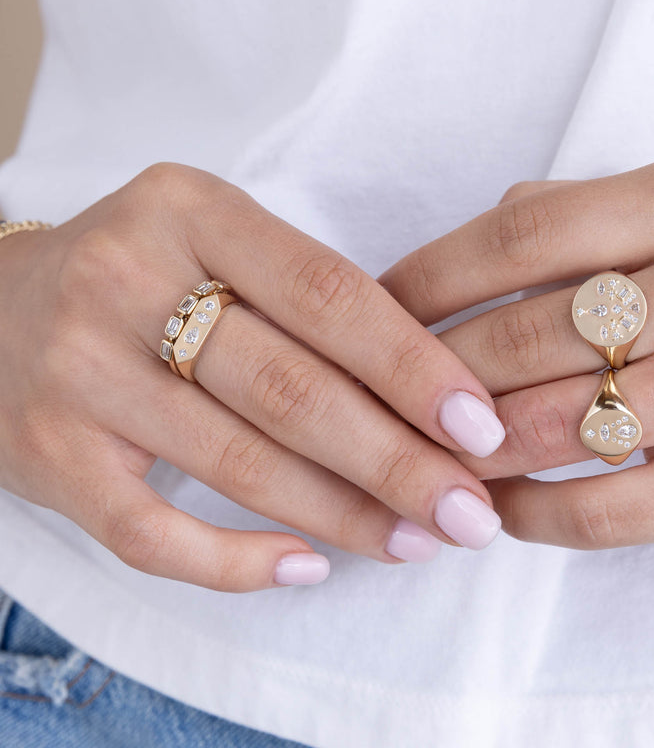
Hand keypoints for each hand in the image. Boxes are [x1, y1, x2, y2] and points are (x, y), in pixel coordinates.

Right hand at [0, 163, 504, 590]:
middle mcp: (125, 280)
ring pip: (236, 463)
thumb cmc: (144, 280)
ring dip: (342, 515)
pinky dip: (236, 563)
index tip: (481, 429)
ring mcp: (76, 371)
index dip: (414, 367)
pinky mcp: (46, 453)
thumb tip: (431, 397)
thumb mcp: (218, 245)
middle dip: (396, 460)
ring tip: (416, 541)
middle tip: (469, 512)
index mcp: (190, 210)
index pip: (330, 294)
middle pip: (291, 387)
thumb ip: (310, 300)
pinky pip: (151, 533)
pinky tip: (309, 569)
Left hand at [380, 155, 653, 548]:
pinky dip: (524, 513)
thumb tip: (465, 250)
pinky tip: (495, 505)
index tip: (372, 309)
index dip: (426, 278)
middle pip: (520, 335)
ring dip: (462, 450)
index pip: (518, 233)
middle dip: (426, 376)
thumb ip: (584, 218)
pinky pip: (598, 512)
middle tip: (376, 396)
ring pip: (545, 426)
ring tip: (418, 454)